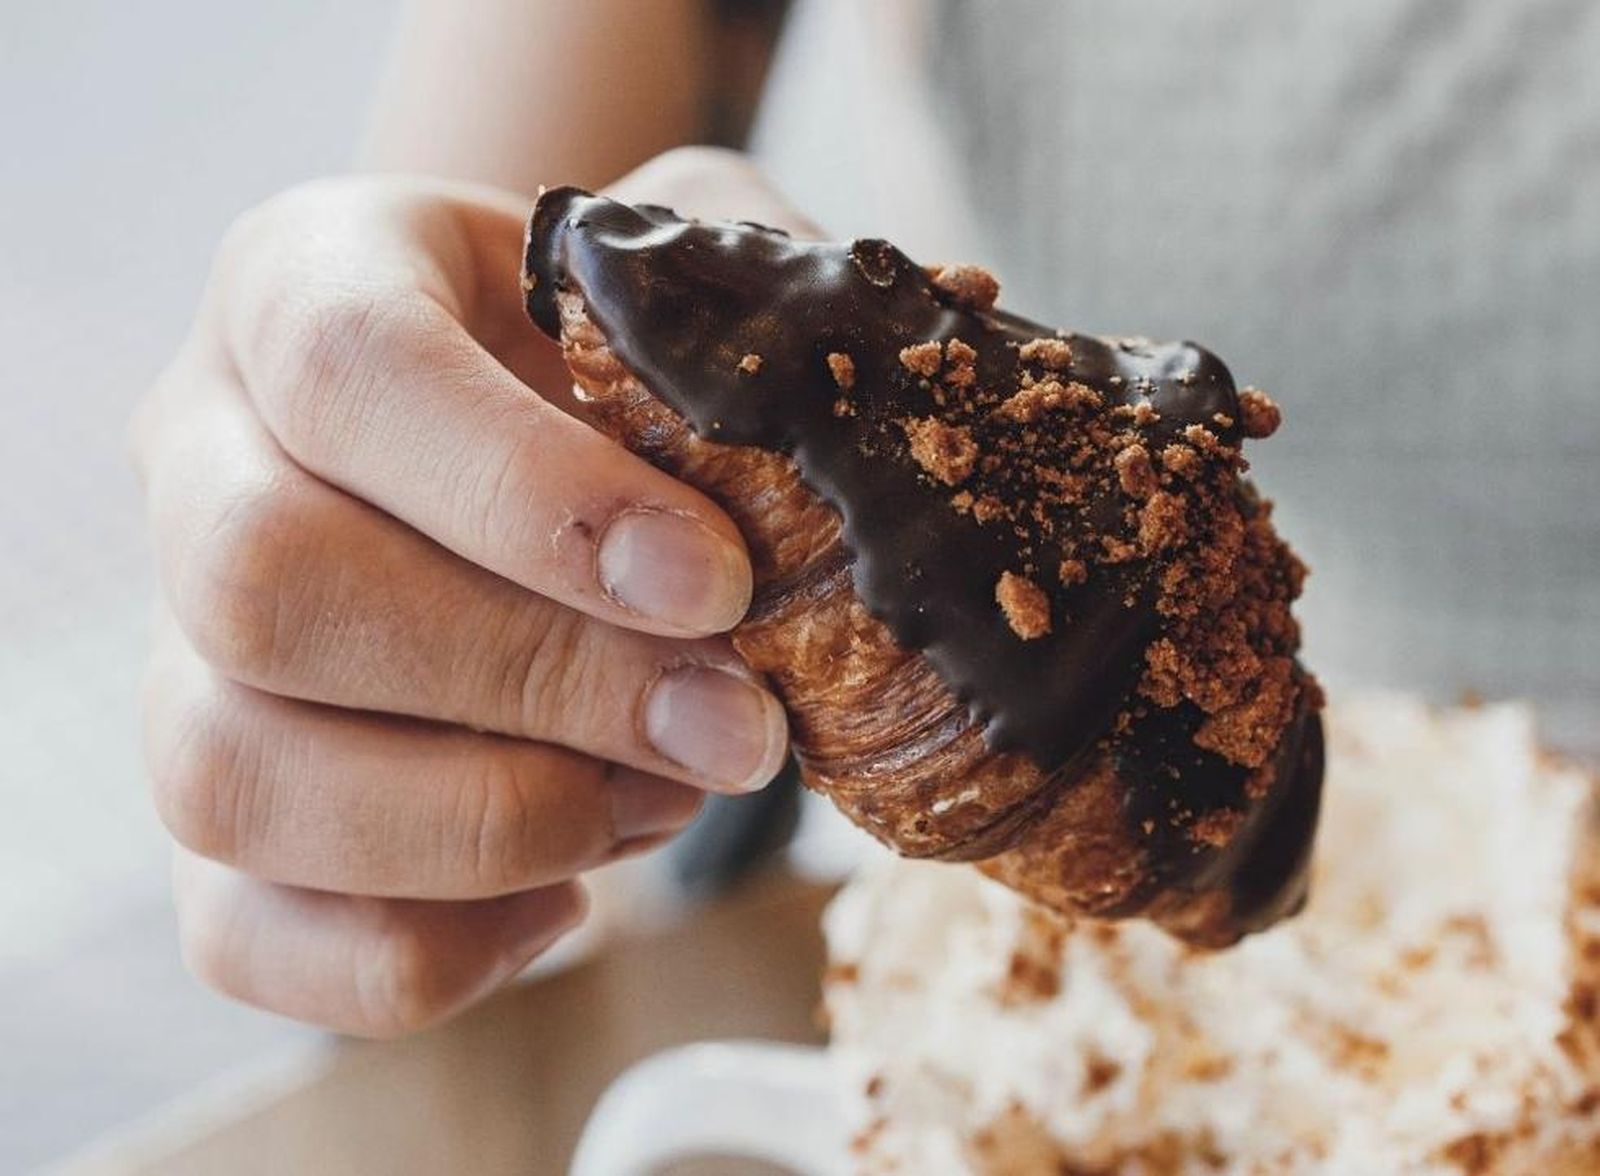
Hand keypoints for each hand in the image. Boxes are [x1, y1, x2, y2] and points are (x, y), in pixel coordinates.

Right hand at [131, 148, 803, 1035]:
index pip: (350, 372)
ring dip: (486, 824)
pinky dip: (423, 947)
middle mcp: (201, 458)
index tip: (717, 583)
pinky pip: (240, 932)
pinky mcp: (216, 799)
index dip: (532, 496)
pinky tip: (568, 888)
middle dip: (533, 682)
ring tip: (664, 798)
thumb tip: (861, 410)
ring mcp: (173, 645)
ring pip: (223, 778)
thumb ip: (747, 306)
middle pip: (264, 589)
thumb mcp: (682, 272)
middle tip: (735, 729)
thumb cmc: (608, 344)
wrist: (516, 417)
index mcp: (301, 278)